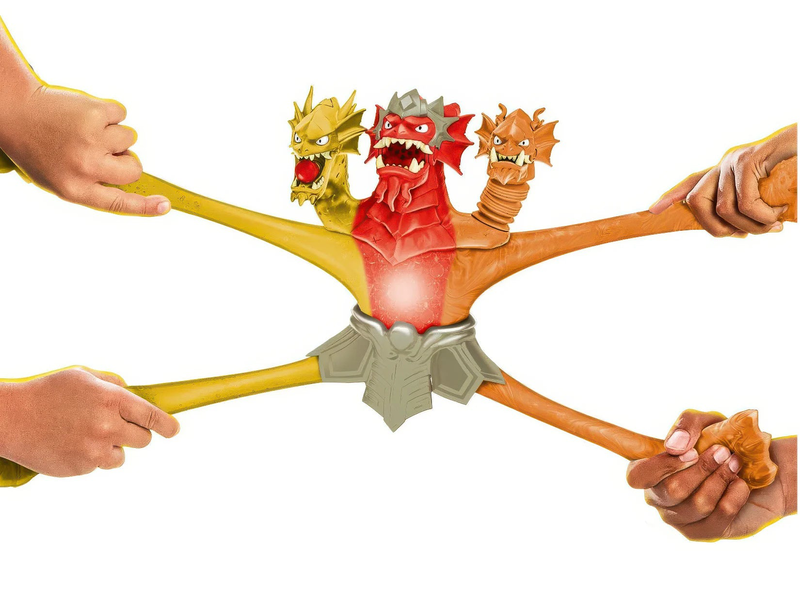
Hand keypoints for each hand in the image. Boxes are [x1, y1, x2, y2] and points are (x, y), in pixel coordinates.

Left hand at [0, 85, 169, 215]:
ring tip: (84, 128)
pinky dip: (109, 112)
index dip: (145, 206)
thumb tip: (134, 176)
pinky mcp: (94, 113)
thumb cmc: (39, 149)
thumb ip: (96, 184)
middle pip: (134, 167)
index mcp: (75, 188)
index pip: (119, 203)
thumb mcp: (61, 178)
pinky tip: (85, 113)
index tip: (165, 206)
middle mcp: (85, 166)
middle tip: (104, 150)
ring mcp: (91, 139)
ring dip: (113, 132)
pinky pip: (121, 113)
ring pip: (130, 138)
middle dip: (127, 158)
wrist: (13, 111)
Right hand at [0, 367, 179, 476]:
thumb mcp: (83, 376)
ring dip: (111, 447)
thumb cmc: (47, 393)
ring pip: (120, 456)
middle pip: (143, 439)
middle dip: (136, 433)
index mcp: (111, 400)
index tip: (174, 430)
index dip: (167, 425)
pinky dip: (89, 457)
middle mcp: (106, 426)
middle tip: (117, 426)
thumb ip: (112, 385)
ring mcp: (93, 450)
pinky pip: (97, 465)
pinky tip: (70, 443)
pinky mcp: (80, 468)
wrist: (11, 419)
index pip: (151, 416)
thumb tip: (132, 394)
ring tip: (85, 434)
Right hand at [627, 410, 796, 540]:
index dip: (660, 466)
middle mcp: (659, 498)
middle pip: (672, 490)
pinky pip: (721, 515)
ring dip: (722, 479)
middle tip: (723, 452)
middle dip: (702, 468)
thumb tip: (674, 446)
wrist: (755, 467)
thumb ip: (686, 426)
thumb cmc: (718, 442)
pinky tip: (740, 484)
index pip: (636, 477)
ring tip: (735, 464)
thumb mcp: (703, 422)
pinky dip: (736, 495)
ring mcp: (680, 519)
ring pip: (699, 504)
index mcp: (650, 471)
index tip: (690, 452)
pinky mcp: (706, 531)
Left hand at [650, 124, 796, 235]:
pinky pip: (745, 203)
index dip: (671, 196)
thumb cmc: (794, 172)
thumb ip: (750, 206)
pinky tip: (778, 214)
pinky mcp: (749, 159)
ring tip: (773, 225)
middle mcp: (725, 164)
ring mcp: (735, 160)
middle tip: (745, 236)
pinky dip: (761, 217)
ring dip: (750, 227)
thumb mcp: (770, 194)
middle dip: (715, 229)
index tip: (654, 209)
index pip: (691, 183)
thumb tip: (737, 229)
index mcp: (727, 172)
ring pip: (723, 209)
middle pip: (696, 202)